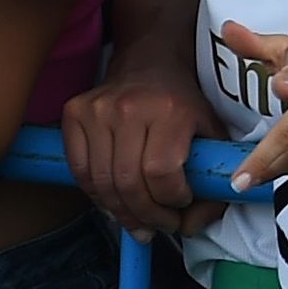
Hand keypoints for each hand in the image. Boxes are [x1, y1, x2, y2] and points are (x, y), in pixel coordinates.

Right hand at [63, 71, 228, 242]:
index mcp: (170, 110)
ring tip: (137, 221)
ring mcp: (98, 110)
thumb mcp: (210, 130)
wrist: (150, 62)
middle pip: (128, 182)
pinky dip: (96, 195)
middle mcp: (131, 108)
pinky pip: (80, 171)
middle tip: (158, 226)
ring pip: (102, 182)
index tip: (180, 206)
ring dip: (120, 212)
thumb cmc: (182, 102)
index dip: (170, 200)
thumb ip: (213, 176)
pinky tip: (113, 203)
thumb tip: (196, 225)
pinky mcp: (74, 113)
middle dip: (146, 215)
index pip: (161, 172)